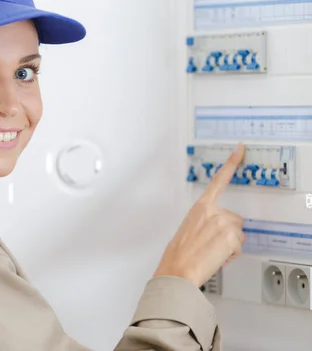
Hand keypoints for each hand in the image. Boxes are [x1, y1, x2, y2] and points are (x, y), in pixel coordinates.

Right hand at [153, 143, 246, 287]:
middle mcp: (213, 211)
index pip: (218, 180)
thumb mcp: (188, 230)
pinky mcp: (230, 236)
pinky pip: (239, 247)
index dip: (232, 163)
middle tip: (211, 245)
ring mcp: (223, 223)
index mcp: (200, 207)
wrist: (177, 269)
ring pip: (238, 234)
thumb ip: (205, 223)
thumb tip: (215, 231)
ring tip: (211, 252)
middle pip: (235, 219)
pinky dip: (230, 255)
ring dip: (230, 245)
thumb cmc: (178, 254)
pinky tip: (216, 257)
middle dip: (228, 233)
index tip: (240, 149)